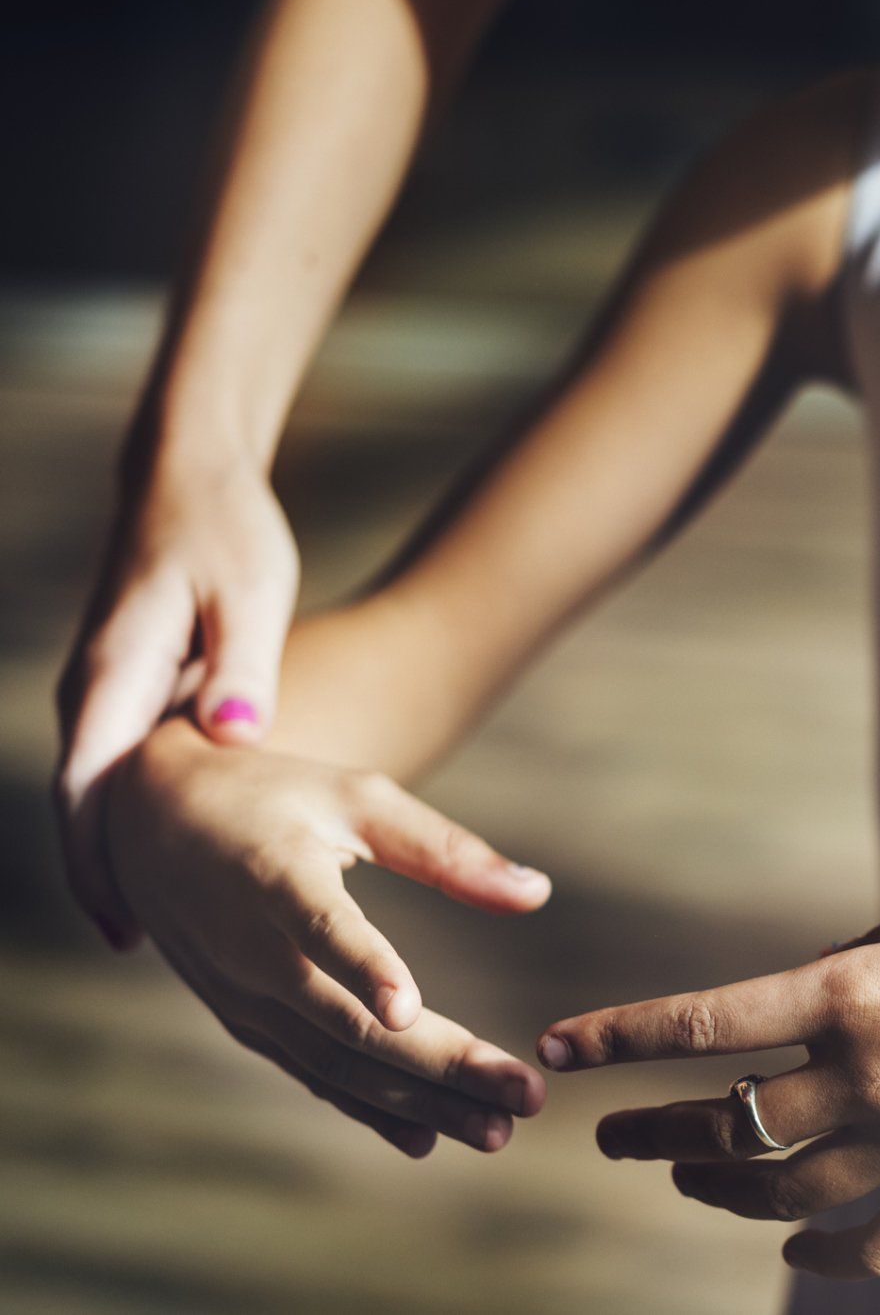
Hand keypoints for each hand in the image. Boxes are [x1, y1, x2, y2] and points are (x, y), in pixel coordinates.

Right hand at [55, 458, 298, 946]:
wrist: (193, 481)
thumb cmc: (228, 533)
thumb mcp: (250, 592)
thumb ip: (242, 665)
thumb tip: (233, 735)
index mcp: (116, 674)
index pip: (89, 788)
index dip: (98, 861)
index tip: (122, 921)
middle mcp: (94, 690)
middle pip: (84, 804)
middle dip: (102, 874)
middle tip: (142, 945)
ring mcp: (105, 689)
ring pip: (101, 788)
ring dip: (119, 849)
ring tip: (164, 921)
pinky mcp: (127, 687)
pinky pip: (121, 765)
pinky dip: (136, 812)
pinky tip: (176, 853)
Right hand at [104, 720, 550, 1155]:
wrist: (147, 825)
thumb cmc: (272, 798)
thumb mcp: (354, 797)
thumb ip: (444, 848)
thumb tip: (538, 893)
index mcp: (275, 873)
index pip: (320, 924)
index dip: (364, 965)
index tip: (410, 1007)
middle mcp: (251, 948)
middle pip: (348, 1019)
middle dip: (442, 1064)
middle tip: (526, 1096)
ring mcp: (243, 996)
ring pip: (336, 1062)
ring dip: (419, 1103)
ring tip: (497, 1130)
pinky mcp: (244, 1022)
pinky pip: (312, 1072)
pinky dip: (367, 1107)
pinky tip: (425, 1138)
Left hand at [536, 877, 879, 1279]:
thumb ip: (860, 953)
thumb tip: (805, 990)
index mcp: (856, 992)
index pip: (707, 1021)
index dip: (622, 1036)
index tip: (559, 1046)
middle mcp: (869, 1077)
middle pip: (730, 1124)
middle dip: (655, 1133)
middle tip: (614, 1139)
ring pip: (783, 1193)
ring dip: (720, 1189)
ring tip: (687, 1176)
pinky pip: (871, 1245)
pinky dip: (821, 1256)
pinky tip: (794, 1250)